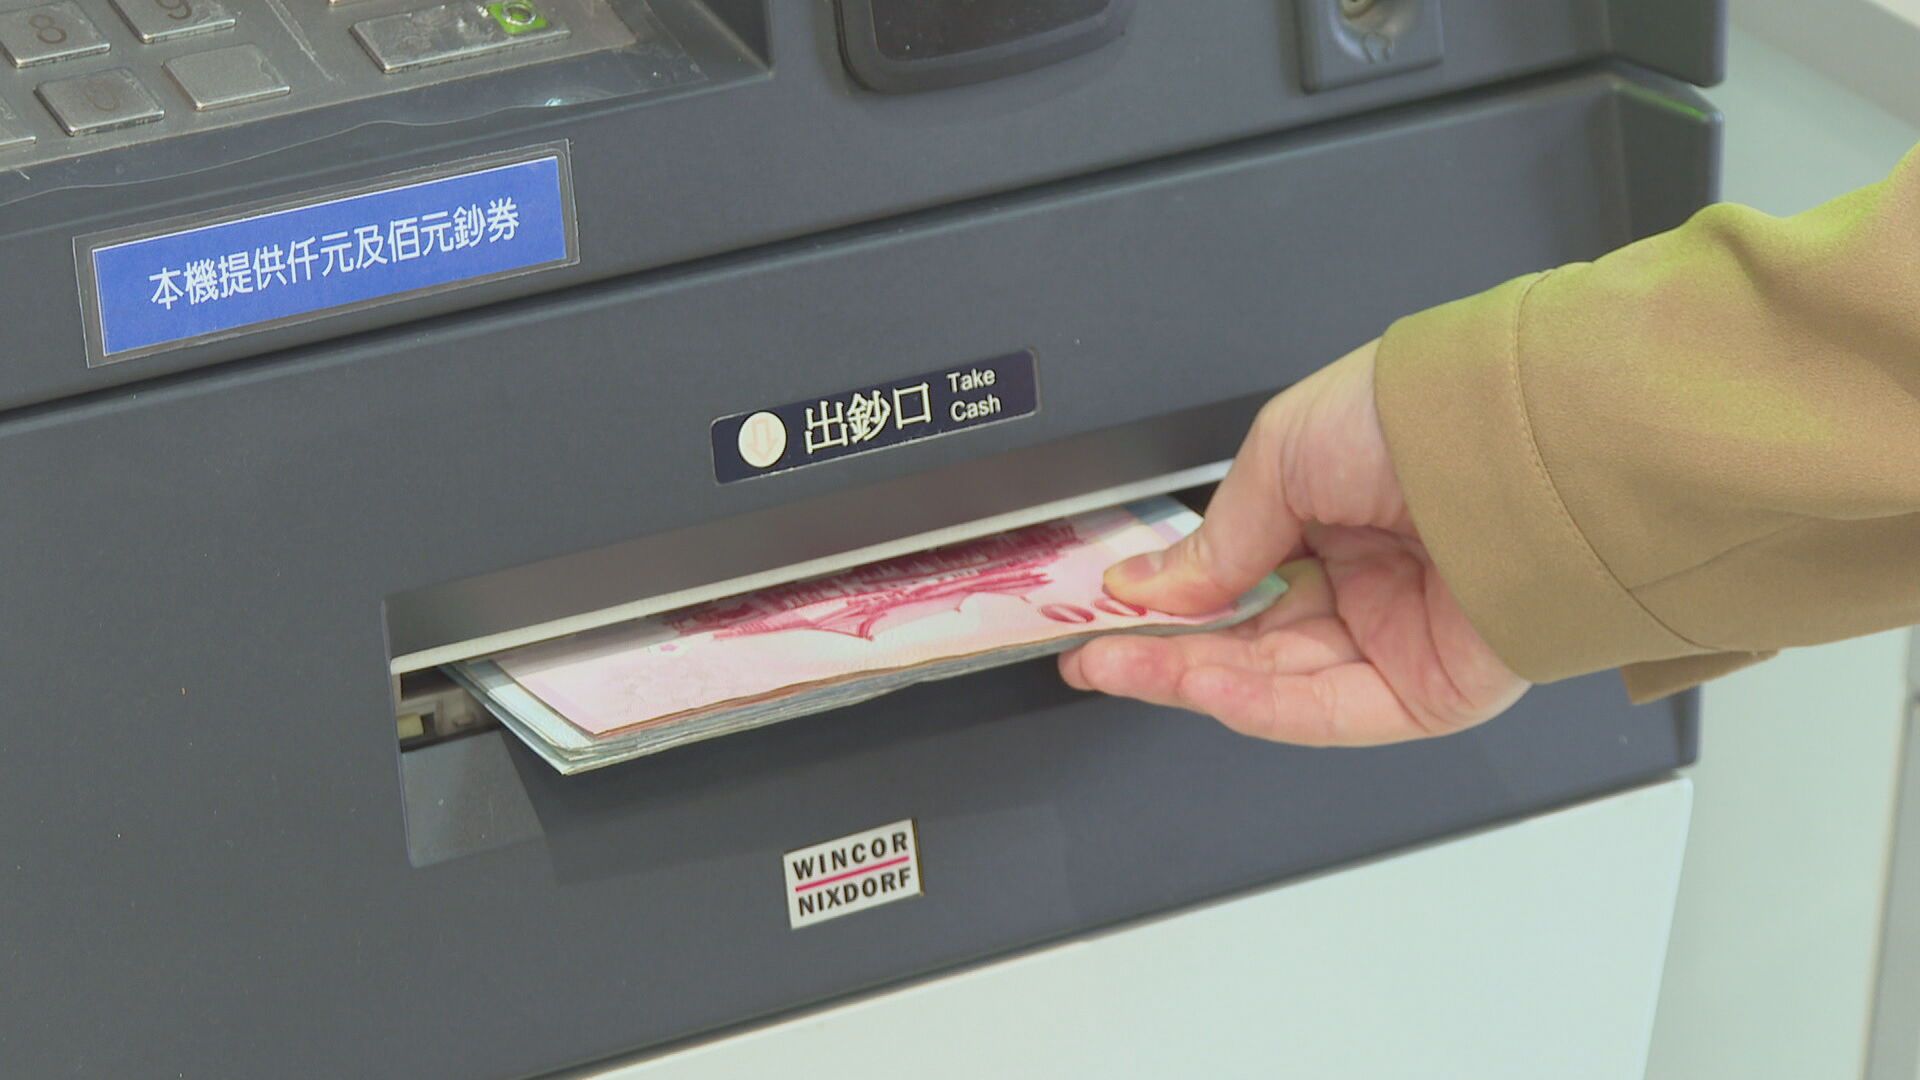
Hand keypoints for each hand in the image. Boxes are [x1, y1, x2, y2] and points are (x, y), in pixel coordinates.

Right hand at [1059, 340, 1527, 745]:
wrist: (1516, 442)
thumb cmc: (1418, 417)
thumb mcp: (1280, 453)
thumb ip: (1215, 538)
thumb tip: (1150, 588)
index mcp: (1344, 511)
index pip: (1242, 574)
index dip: (1171, 596)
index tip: (1109, 604)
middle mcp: (1374, 577)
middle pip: (1251, 636)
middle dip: (1166, 647)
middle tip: (1096, 650)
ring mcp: (1400, 636)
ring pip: (1278, 679)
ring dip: (1192, 677)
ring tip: (1119, 666)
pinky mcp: (1432, 690)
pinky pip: (1330, 712)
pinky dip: (1258, 705)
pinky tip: (1199, 686)